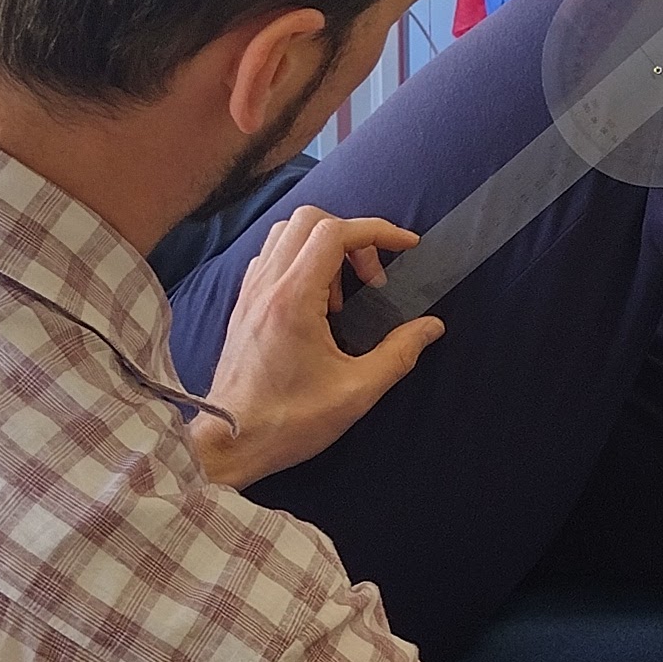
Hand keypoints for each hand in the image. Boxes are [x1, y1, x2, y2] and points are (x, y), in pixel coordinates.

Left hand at [192, 206, 440, 488]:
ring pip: (287, 233)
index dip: (377, 230)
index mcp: (294, 299)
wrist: (231, 442)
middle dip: (352, 237)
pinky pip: (271, 256)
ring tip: (343, 294)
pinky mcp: (243, 304)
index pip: (335, 232)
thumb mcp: (356, 393)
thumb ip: (398, 354)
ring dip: (324, 247)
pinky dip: (301, 261)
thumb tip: (431, 327)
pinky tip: (317, 301)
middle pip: (310, 219)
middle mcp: (267, 284)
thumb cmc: (290, 421)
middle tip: (372, 279)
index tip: (406, 246)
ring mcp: (250, 292)